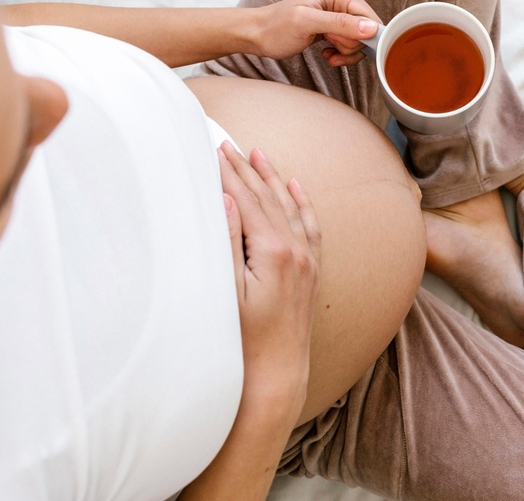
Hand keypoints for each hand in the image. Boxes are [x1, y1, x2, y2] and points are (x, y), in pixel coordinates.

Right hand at [218, 142, 321, 415]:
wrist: (275, 377)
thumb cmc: (243, 340)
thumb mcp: (226, 291)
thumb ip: (227, 242)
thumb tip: (226, 201)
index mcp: (273, 251)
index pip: (246, 201)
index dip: (227, 175)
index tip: (212, 151)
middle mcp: (296, 251)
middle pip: (267, 198)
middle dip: (246, 170)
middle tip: (227, 145)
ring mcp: (307, 261)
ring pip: (290, 207)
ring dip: (273, 179)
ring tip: (258, 154)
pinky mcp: (311, 273)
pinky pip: (310, 226)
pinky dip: (302, 203)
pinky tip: (295, 188)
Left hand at [252, 0, 380, 66]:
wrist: (258, 35)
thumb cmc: (276, 27)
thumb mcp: (306, 24)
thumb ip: (340, 24)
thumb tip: (371, 28)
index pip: (370, 18)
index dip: (359, 38)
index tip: (336, 42)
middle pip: (368, 30)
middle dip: (350, 45)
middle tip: (328, 43)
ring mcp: (341, 11)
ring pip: (361, 40)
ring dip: (345, 52)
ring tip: (326, 50)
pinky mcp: (337, 25)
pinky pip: (352, 44)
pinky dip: (342, 53)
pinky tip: (327, 52)